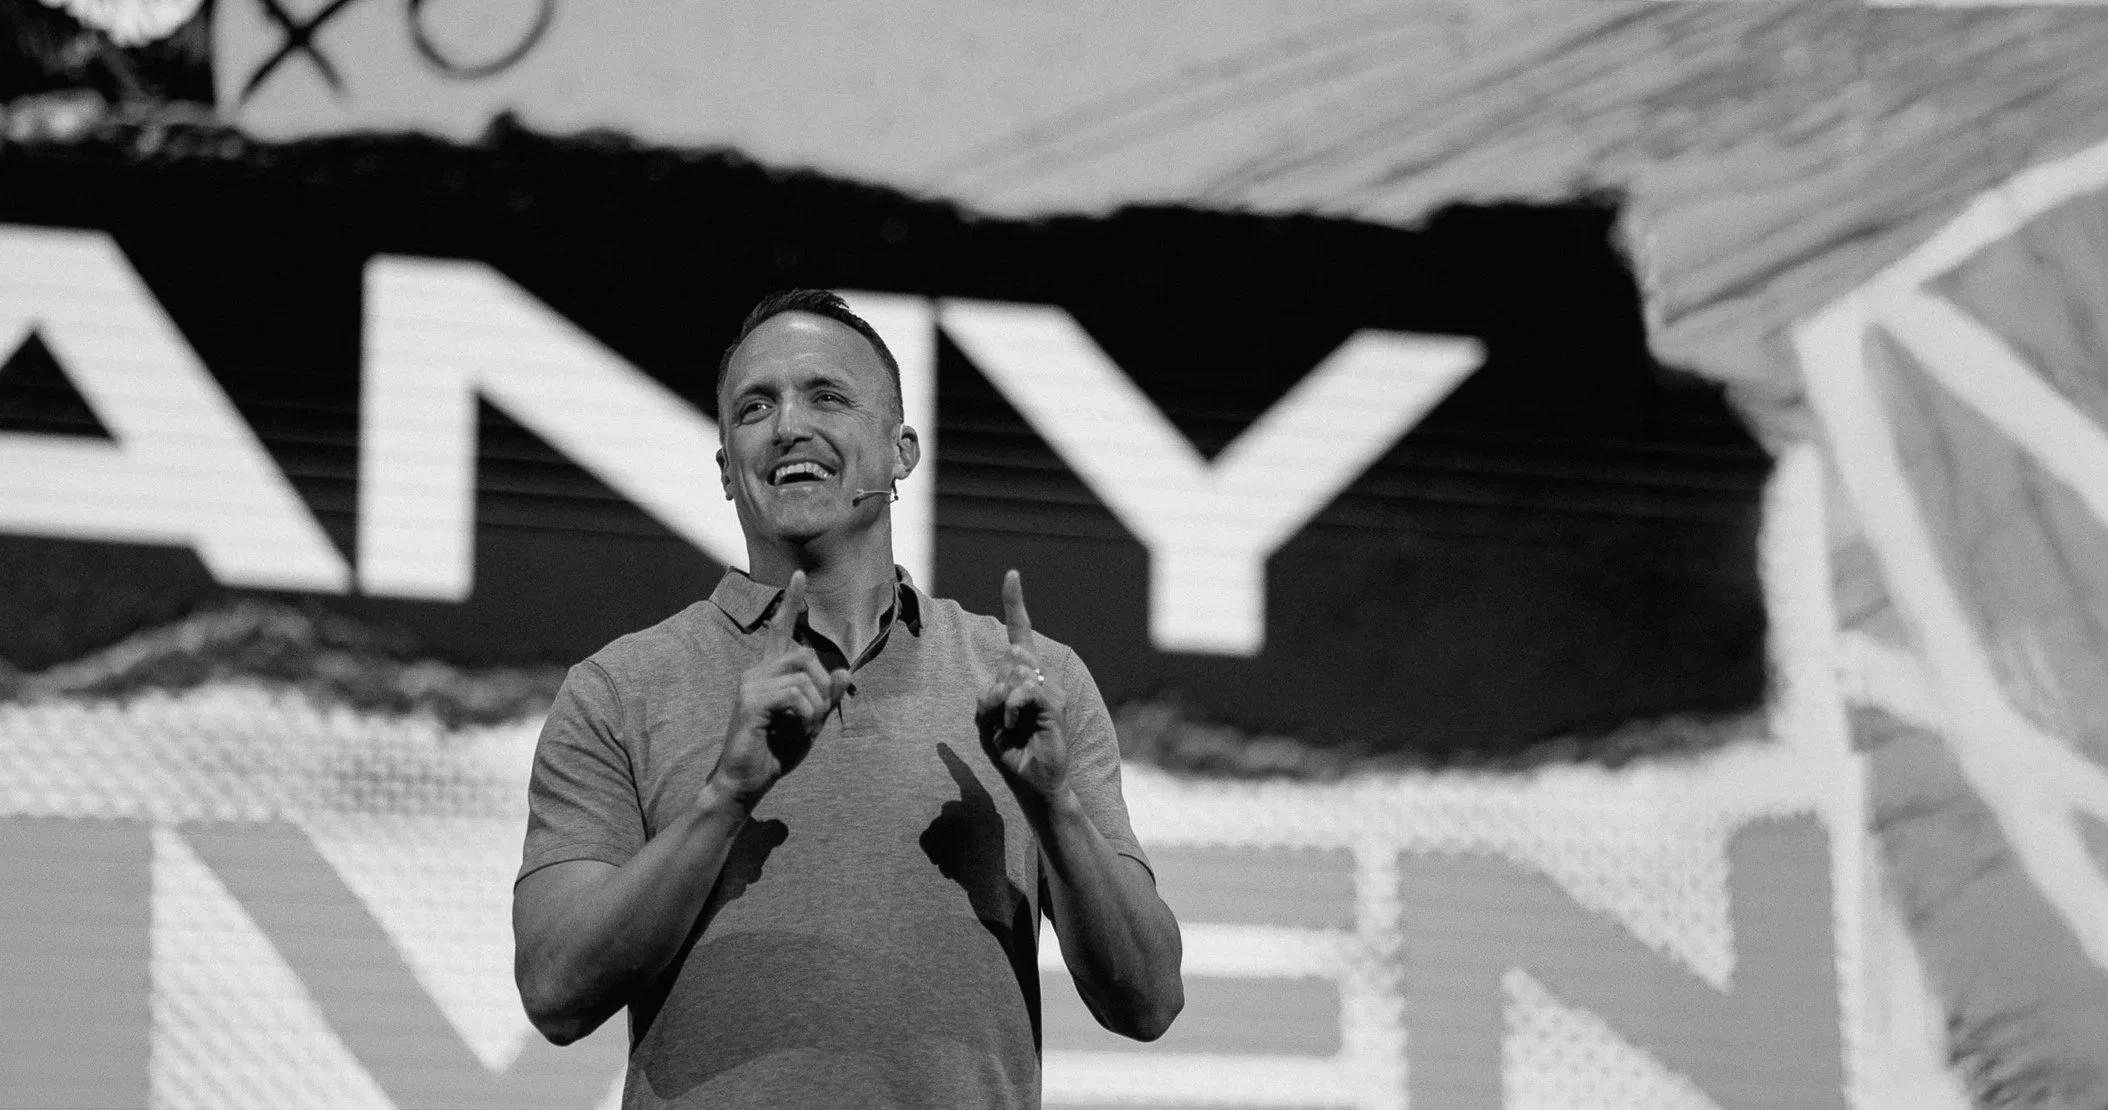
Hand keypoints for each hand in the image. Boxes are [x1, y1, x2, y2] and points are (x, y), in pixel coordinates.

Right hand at [708, 570, 849, 807]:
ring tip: (802, 728)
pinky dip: (806, 715)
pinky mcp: (750, 699)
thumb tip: (844, 672)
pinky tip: (794, 730)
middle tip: (813, 719)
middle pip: (805, 654)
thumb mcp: (811, 723)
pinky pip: (795, 693)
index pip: (780, 630)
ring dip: (815, 705)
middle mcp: (756, 672)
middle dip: (822, 686)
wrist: (746, 780)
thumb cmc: (775, 751)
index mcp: (770, 674)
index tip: (799, 575)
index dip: (791, 603)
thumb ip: (826, 698)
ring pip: (803, 673)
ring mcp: (750, 683)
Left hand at [977, 569, 1069, 799]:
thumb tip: (1013, 673)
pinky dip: (1012, 709)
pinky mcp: (1055, 706)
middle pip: (1007, 658)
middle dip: (992, 690)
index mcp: (1024, 678)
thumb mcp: (987, 720)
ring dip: (1000, 702)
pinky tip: (1016, 726)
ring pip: (1014, 672)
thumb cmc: (1010, 752)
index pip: (1020, 633)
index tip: (1012, 575)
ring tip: (1009, 726)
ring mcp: (1052, 690)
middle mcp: (1042, 678)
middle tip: (999, 720)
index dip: (1015, 603)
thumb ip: (990, 694)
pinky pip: (1025, 691)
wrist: (1033, 783)